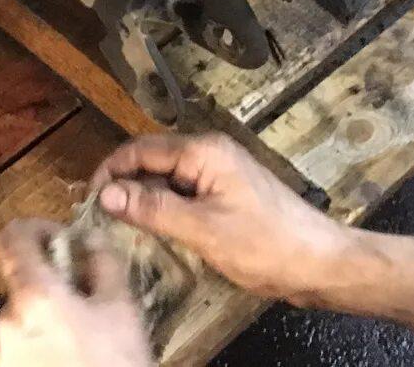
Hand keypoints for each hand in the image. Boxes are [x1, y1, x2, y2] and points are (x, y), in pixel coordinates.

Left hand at [0, 218, 154, 366]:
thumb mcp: (123, 313)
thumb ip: (103, 264)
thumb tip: (88, 238)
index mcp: (33, 297)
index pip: (10, 237)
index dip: (37, 229)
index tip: (65, 243)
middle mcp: (6, 322)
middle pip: (24, 285)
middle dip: (55, 287)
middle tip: (92, 304)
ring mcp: (2, 355)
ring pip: (26, 321)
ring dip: (52, 322)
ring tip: (89, 344)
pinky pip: (23, 350)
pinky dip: (45, 349)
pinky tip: (74, 363)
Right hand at [92, 133, 359, 306]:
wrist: (323, 264)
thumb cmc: (267, 245)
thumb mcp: (204, 230)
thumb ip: (153, 209)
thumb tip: (107, 194)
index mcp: (203, 151)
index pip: (139, 149)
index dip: (110, 173)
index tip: (91, 203)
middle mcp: (209, 152)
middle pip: (151, 161)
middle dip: (126, 187)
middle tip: (105, 220)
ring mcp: (220, 171)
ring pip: (167, 178)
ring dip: (146, 200)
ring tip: (127, 229)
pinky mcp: (227, 191)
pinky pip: (185, 192)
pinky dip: (167, 208)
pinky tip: (161, 232)